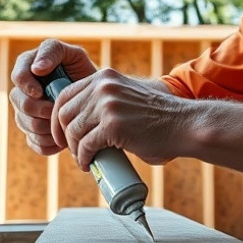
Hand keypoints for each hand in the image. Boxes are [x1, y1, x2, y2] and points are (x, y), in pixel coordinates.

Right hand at [9, 38, 96, 155]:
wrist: (97, 99)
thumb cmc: (85, 72)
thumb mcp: (74, 55)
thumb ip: (53, 52)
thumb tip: (36, 68)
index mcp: (29, 68)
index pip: (17, 77)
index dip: (25, 86)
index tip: (40, 92)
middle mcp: (24, 91)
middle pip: (19, 103)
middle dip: (37, 109)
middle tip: (55, 111)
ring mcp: (27, 113)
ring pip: (25, 124)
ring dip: (45, 128)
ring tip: (65, 124)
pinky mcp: (35, 132)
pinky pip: (34, 142)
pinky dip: (48, 144)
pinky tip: (62, 141)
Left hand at [57, 68, 183, 169]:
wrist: (183, 124)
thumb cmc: (157, 118)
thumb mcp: (125, 97)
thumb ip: (103, 102)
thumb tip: (78, 122)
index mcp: (104, 77)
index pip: (65, 95)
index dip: (58, 118)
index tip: (63, 134)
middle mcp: (103, 86)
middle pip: (64, 113)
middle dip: (64, 136)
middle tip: (73, 150)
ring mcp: (108, 104)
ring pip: (73, 131)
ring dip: (75, 150)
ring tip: (85, 159)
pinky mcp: (113, 125)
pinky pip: (86, 145)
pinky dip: (84, 158)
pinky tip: (89, 164)